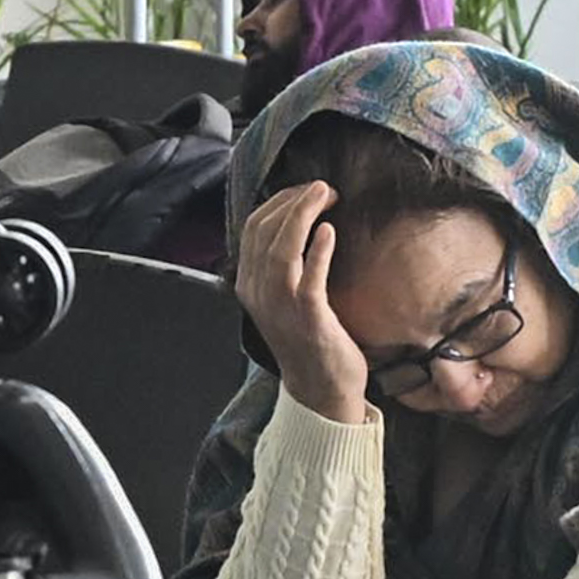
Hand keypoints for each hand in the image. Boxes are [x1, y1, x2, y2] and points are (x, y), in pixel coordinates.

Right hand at [233, 178, 374, 423]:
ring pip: (282, 247)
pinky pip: (309, 276)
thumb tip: (297, 227)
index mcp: (249, 286)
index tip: (306, 191)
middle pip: (265, 230)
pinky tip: (329, 230)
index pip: (253, 228)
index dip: (279, 201)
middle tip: (323, 187)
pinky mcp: (309, 318)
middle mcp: (258, 293)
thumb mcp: (283, 301)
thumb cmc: (309, 343)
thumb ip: (281, 268)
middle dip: (294, 199)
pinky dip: (318, 249)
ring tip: (327, 195)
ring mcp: (281, 306)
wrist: (320, 391)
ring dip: (304, 213)